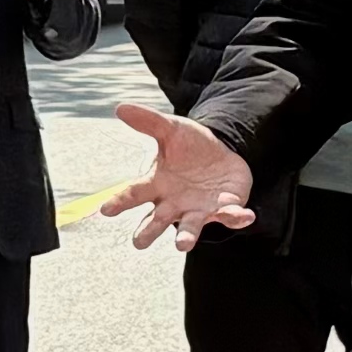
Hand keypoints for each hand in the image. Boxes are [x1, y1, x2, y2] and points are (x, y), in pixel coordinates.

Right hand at [99, 106, 256, 247]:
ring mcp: (198, 209)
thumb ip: (148, 122)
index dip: (120, 202)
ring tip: (182, 244)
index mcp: (156, 184)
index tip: (105, 210)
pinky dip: (237, 217)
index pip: (134, 194)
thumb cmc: (188, 146)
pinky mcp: (222, 209)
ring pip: (190, 227)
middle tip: (138, 242)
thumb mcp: (171, 129)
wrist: (220, 153)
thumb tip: (120, 107)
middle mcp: (173, 203)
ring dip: (186, 236)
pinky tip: (246, 216)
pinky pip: (229, 216)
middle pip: (157, 221)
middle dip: (148, 231)